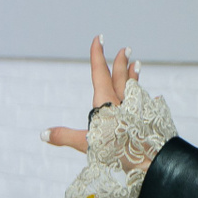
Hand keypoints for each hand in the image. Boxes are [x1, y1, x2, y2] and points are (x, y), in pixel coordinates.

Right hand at [42, 36, 137, 155]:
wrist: (149, 159)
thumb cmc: (116, 151)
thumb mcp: (86, 143)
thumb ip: (65, 136)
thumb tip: (43, 134)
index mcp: (106, 103)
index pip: (100, 74)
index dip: (98, 56)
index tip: (99, 38)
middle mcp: (123, 102)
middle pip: (120, 78)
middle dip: (120, 62)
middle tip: (125, 48)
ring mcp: (138, 110)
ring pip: (134, 89)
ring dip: (133, 76)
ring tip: (137, 64)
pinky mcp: (149, 120)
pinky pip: (147, 106)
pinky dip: (147, 100)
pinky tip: (153, 98)